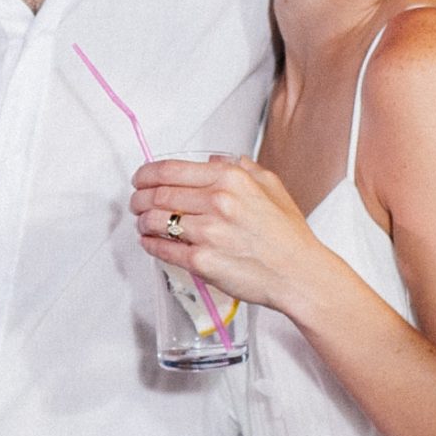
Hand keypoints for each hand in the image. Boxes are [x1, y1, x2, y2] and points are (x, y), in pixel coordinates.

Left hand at [130, 154, 335, 318]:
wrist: (299, 274)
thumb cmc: (288, 236)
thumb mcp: (272, 187)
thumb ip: (242, 168)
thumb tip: (215, 161)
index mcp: (231, 179)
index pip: (171, 169)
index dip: (146, 174)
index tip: (140, 179)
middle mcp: (218, 202)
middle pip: (157, 194)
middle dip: (139, 198)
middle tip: (136, 202)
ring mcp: (208, 232)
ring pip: (154, 221)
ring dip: (142, 221)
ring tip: (143, 222)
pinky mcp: (202, 261)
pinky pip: (163, 249)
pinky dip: (150, 244)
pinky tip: (149, 241)